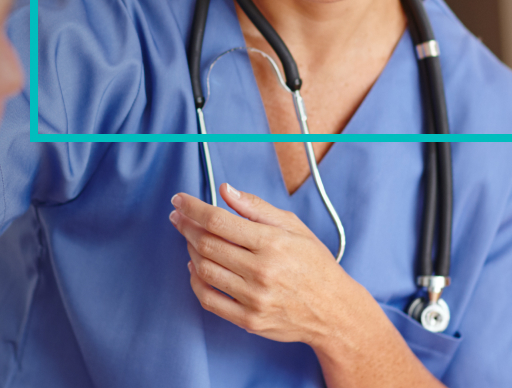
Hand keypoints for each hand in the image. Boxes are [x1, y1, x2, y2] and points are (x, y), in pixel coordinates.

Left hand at [168, 182, 353, 344]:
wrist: (333, 309)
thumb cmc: (313, 262)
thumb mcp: (292, 225)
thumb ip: (255, 207)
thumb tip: (224, 190)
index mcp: (271, 242)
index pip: (219, 221)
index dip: (194, 208)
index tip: (180, 200)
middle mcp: (261, 271)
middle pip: (207, 244)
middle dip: (186, 226)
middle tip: (178, 216)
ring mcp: (253, 299)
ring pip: (205, 270)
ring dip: (190, 250)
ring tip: (189, 238)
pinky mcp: (249, 321)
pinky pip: (209, 300)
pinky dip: (195, 282)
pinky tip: (195, 267)